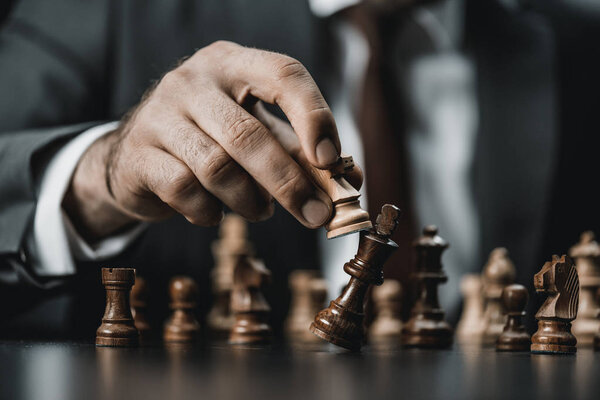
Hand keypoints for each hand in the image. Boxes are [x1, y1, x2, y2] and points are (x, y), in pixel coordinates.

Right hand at [64, 41, 361, 240]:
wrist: (136, 155)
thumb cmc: (210, 139)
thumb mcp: (257, 133)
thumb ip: (298, 151)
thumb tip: (347, 178)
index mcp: (233, 63)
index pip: (283, 75)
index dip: (314, 116)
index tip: (331, 160)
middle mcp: (193, 81)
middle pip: (248, 135)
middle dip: (288, 183)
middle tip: (316, 215)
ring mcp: (160, 115)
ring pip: (216, 167)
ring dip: (248, 201)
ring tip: (259, 211)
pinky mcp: (139, 154)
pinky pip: (184, 190)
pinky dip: (210, 212)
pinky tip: (215, 212)